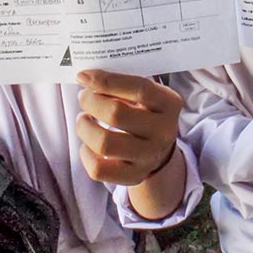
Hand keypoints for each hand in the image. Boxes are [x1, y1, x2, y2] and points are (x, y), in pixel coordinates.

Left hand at [76, 70, 182, 185]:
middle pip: (116, 114)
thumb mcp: (146, 95)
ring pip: (104, 143)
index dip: (107, 81)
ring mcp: (149, 156)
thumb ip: (123, 84)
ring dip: (84, 127)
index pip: (139, 88)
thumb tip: (86, 78)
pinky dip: (85, 153)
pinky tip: (88, 143)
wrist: (158, 150)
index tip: (84, 77)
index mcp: (169, 103)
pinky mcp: (133, 176)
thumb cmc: (144, 113)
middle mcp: (163, 131)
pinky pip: (98, 168)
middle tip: (84, 97)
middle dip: (91, 102)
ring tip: (83, 119)